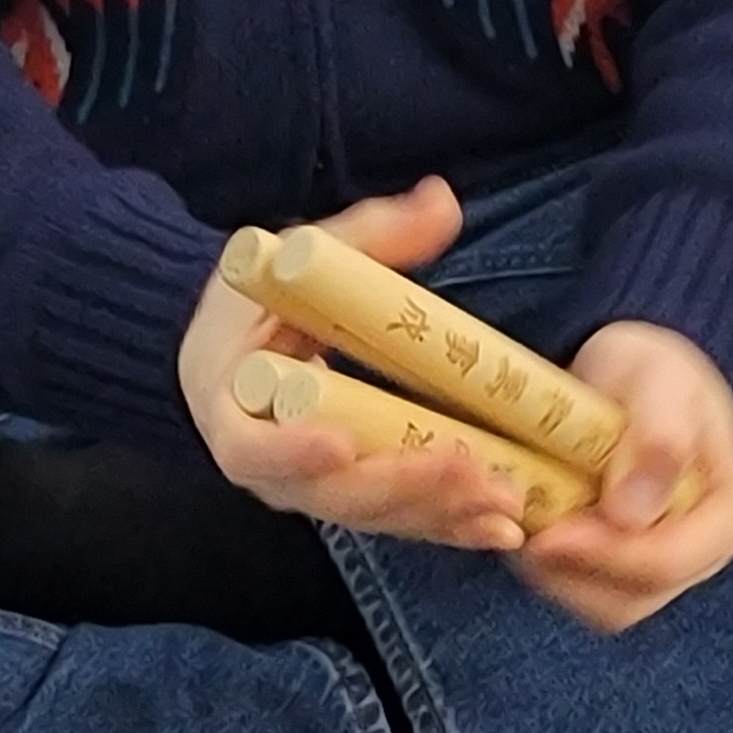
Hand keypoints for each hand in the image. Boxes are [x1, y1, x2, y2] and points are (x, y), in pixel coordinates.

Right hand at [177, 179, 526, 549]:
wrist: (229, 360)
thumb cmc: (256, 308)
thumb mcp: (294, 263)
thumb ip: (367, 235)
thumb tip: (443, 202)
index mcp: (234, 413)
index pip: (253, 446)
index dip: (293, 451)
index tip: (339, 441)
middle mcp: (272, 471)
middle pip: (331, 495)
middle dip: (400, 485)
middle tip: (463, 466)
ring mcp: (315, 494)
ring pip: (375, 517)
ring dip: (439, 512)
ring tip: (503, 504)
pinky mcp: (354, 503)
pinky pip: (401, 524)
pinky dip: (450, 529)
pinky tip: (502, 531)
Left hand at [506, 321, 732, 634]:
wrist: (632, 378)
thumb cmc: (652, 370)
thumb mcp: (659, 378)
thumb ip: (658, 436)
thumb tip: (634, 513)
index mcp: (731, 513)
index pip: (669, 561)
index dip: (606, 554)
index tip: (551, 532)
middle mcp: (706, 553)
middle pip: (636, 595)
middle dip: (575, 568)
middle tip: (528, 528)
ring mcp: (668, 569)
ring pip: (606, 606)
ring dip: (557, 575)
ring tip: (528, 524)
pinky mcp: (629, 572)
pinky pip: (586, 594)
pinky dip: (553, 572)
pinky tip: (534, 529)